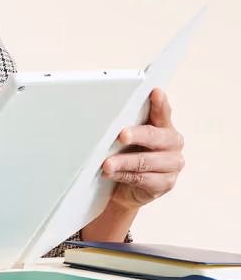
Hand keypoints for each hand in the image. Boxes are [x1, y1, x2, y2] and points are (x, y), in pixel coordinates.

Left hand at [102, 87, 184, 209]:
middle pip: (155, 136)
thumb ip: (127, 124)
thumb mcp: (127, 137)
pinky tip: (113, 173)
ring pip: (146, 161)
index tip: (155, 92)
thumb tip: (108, 113)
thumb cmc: (127, 155)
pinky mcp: (166, 183)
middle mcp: (173, 143)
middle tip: (122, 135)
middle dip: (137, 135)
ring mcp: (172, 164)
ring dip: (124, 162)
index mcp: (164, 126)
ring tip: (107, 164)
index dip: (160, 102)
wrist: (125, 187)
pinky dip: (125, 175)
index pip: (163, 112)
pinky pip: (143, 179)